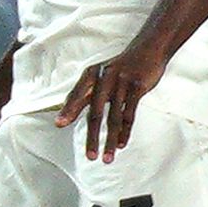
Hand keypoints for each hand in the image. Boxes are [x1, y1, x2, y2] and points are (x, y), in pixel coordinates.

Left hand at [55, 46, 162, 162]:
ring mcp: (121, 83)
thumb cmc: (119, 67)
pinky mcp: (137, 87)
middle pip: (95, 113)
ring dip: (110, 140)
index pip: (76, 96)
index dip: (68, 111)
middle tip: (89, 156)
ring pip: (114, 118)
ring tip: (106, 158)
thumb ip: (84, 93)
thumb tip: (64, 114)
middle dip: (92, 137)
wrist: (148, 49)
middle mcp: (104, 78)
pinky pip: (130, 114)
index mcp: (91, 75)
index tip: (58, 125)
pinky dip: (125, 131)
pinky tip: (121, 143)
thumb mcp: (99, 75)